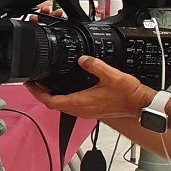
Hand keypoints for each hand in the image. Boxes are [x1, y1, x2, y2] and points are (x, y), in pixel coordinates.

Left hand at [26, 55, 153, 120]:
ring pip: (61, 105)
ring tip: (46, 84)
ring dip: (52, 95)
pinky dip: (63, 97)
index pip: (50, 101)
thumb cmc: (128, 94)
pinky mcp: (91, 110)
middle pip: (53, 104)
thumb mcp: (111, 75)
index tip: (29, 84)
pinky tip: (65, 89)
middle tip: (35, 82)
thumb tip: (82, 59)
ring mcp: (85, 112)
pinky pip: (71, 105)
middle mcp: (80, 110)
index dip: (37, 93)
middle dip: (41, 93)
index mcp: (80, 102)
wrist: (141, 105)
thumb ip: (94, 65)